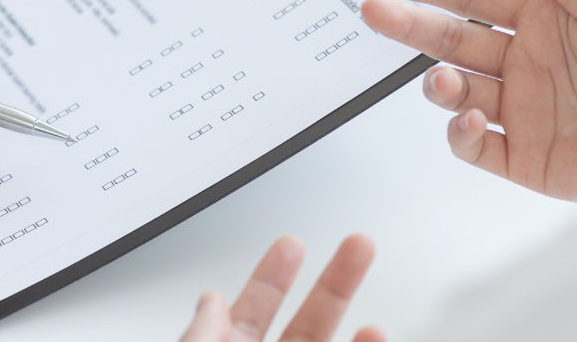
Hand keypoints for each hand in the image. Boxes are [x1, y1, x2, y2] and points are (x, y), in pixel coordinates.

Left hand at [180, 235, 385, 341]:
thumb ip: (201, 339)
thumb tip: (210, 304)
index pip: (250, 316)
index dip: (271, 279)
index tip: (292, 244)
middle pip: (305, 327)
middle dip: (332, 284)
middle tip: (355, 245)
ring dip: (353, 324)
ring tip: (373, 306)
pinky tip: (375, 334)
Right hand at [361, 0, 576, 200]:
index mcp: (545, 19)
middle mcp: (528, 61)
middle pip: (452, 38)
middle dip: (409, 24)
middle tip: (372, 11)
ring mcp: (522, 110)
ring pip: (456, 91)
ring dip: (438, 83)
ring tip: (440, 80)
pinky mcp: (525, 158)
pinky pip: (473, 145)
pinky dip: (460, 132)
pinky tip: (470, 117)